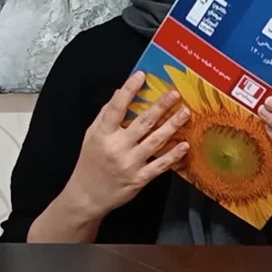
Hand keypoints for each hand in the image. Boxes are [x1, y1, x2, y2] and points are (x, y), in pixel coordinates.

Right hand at [62, 71, 190, 218]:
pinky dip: (173, 155)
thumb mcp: (91, 136)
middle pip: (142, 122)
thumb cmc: (89, 163)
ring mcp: (129, 164)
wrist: (87, 196)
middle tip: (174, 94)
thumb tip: (119, 92)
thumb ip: (105, 115)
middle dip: (160, 106)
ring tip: (185, 113)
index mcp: (103, 134)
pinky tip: (184, 145)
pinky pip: (159, 165)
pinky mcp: (139, 179)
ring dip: (172, 125)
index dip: (129, 90)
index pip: (116, 108)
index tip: (140, 75)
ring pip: (155, 141)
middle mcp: (117, 147)